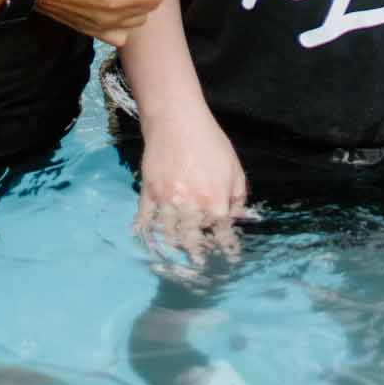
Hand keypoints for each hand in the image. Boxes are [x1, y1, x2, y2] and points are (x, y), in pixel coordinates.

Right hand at [137, 105, 247, 264]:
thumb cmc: (210, 143)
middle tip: (198, 264)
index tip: (226, 258)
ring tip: (175, 256)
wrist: (177, 120)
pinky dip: (145, 232)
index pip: (221, 234)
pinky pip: (145, 219)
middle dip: (197, 255)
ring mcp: (167, 201)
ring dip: (173, 247)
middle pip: (193, 241)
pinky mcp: (149, 193)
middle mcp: (191, 207)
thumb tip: (235, 218)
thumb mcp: (234, 167)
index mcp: (215, 201)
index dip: (224, 248)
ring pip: (169, 235)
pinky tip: (147, 240)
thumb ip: (238, 195)